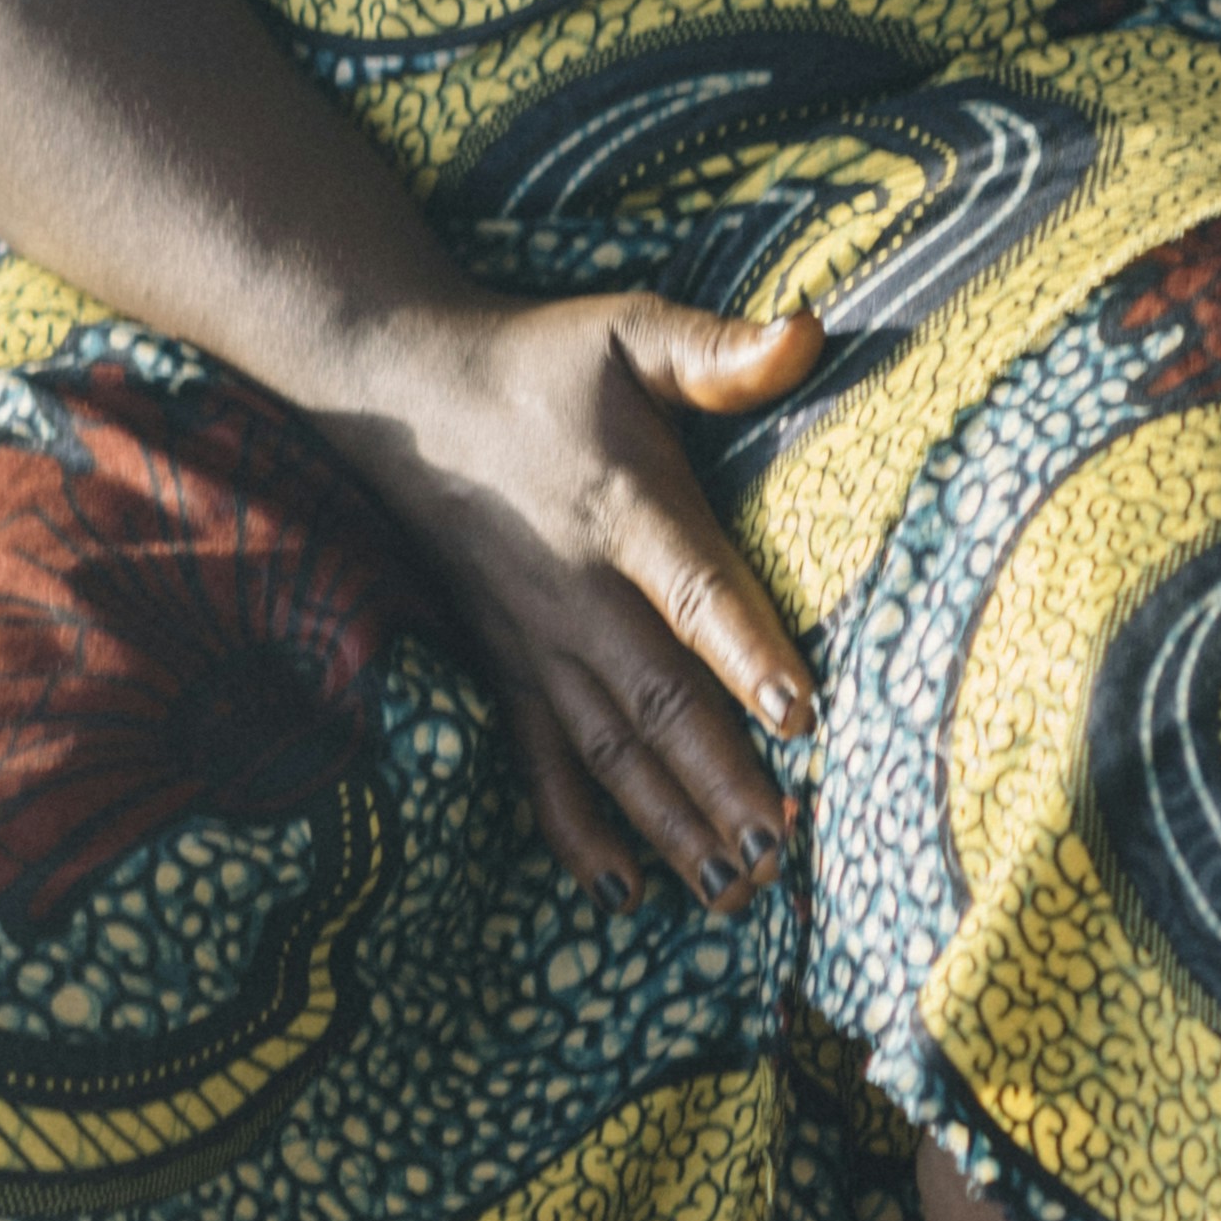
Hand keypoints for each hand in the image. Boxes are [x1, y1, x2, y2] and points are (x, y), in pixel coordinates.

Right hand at [333, 290, 823, 904]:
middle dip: (721, 778)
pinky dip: (577, 832)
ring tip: (735, 887)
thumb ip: (719, 348)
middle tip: (785, 846)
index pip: (692, 590)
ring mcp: (536, 643)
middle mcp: (576, 591)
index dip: (745, 650)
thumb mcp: (631, 330)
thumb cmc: (542, 361)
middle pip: (657, 698)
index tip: (801, 714)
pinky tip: (626, 891)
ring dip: (671, 822)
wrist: (407, 392)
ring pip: (610, 751)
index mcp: (622, 507)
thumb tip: (814, 330)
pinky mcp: (506, 669)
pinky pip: (540, 765)